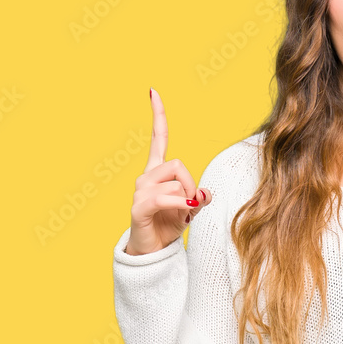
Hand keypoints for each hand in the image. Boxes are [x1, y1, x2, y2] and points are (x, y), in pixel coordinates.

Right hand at [125, 88, 212, 255]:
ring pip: (176, 184)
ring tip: (180, 217)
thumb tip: (203, 193)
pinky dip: (181, 207)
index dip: (158, 115)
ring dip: (187, 202)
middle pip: (178, 164)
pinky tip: (183, 216)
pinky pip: (167, 198)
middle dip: (191, 185)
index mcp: (156, 171)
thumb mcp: (192, 209)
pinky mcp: (139, 206)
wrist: (153, 252)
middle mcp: (145, 176)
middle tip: (190, 206)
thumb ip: (200, 197)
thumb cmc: (170, 225)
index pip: (158, 137)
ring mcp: (140, 190)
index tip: (153, 91)